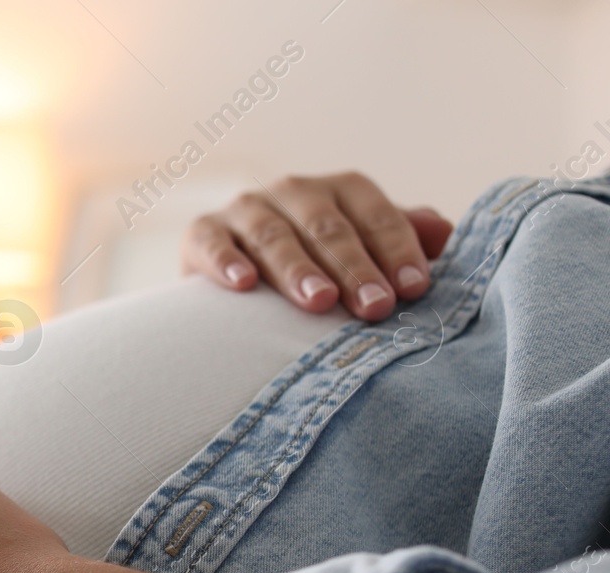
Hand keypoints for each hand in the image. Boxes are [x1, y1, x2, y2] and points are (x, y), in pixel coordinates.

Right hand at [182, 172, 453, 321]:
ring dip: (297, 268)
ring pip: (273, 235)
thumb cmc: (317, 265)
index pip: (374, 214)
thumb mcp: (363, 249)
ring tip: (318, 301)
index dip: (396, 250)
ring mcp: (245, 210)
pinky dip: (226, 260)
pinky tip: (243, 284)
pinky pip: (211, 243)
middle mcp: (293, 190)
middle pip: (327, 226)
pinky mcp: (202, 233)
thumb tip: (445, 233)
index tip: (414, 289)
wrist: (237, 272)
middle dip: (353, 267)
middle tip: (374, 307)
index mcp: (340, 190)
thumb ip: (401, 238)